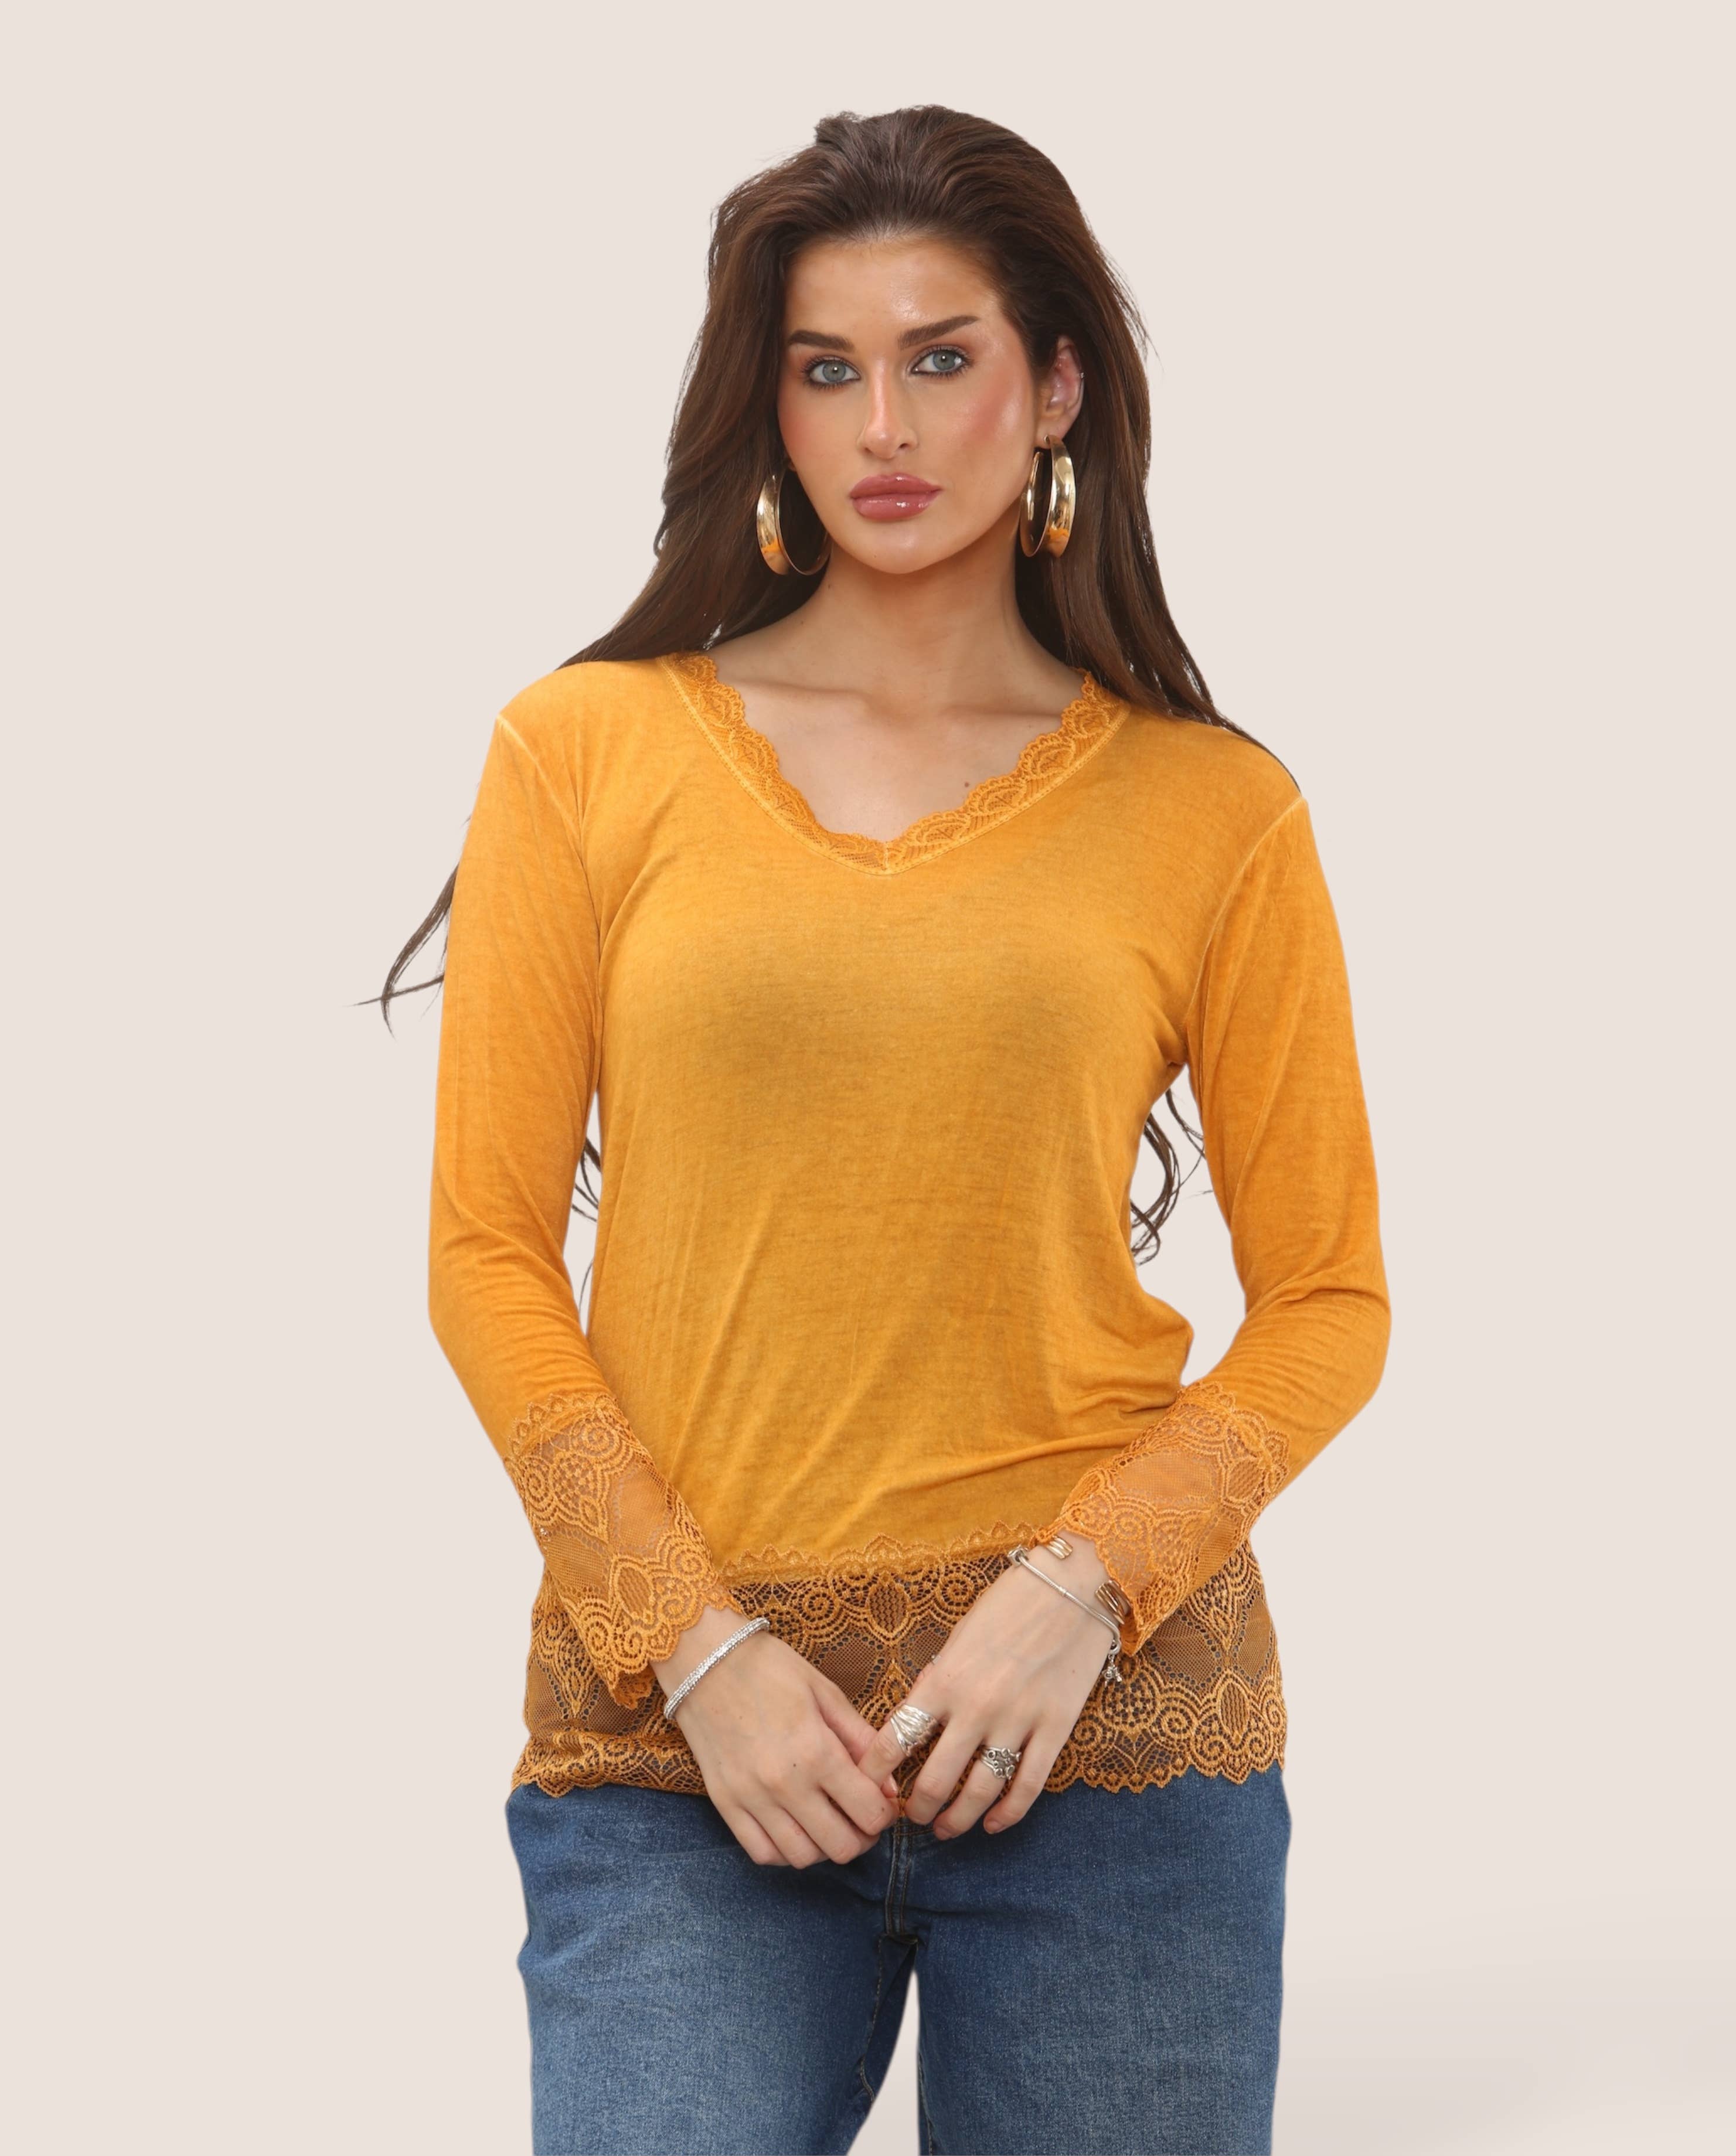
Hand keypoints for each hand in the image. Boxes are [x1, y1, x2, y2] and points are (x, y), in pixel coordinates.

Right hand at [653, 1607, 900, 1867]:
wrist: (705, 1659)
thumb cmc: (771, 1669)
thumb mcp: (826, 1693)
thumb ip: (861, 1740)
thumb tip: (890, 1786)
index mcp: (816, 1751)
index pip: (868, 1812)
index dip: (886, 1815)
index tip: (884, 1805)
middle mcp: (784, 1784)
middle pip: (840, 1846)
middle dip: (862, 1838)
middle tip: (862, 1819)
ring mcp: (750, 1798)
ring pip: (801, 1858)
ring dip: (825, 1849)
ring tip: (830, 1824)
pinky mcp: (724, 1803)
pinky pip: (761, 1853)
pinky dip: (785, 1852)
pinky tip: (795, 1830)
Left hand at [856, 1539, 1117, 1838]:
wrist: (1074, 1586)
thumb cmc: (1011, 1603)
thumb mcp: (961, 1635)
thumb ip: (942, 1679)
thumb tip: (923, 1719)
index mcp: (945, 1678)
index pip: (896, 1738)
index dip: (876, 1771)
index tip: (868, 1785)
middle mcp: (977, 1706)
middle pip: (936, 1780)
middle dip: (917, 1808)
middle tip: (910, 1816)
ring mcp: (1018, 1721)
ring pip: (979, 1793)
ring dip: (956, 1820)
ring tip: (944, 1828)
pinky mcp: (1055, 1730)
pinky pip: (1027, 1787)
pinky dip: (1007, 1815)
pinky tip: (993, 1825)